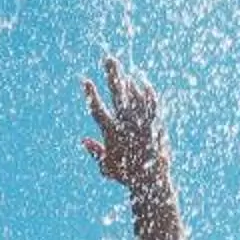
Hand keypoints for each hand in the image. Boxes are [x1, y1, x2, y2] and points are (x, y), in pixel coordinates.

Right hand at [81, 58, 170, 194]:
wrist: (152, 181)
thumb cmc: (126, 176)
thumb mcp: (106, 168)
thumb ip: (95, 152)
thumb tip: (83, 140)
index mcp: (112, 133)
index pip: (97, 108)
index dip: (91, 94)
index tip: (85, 80)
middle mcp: (127, 123)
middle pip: (118, 92)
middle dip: (112, 74)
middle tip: (108, 58)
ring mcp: (142, 121)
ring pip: (135, 93)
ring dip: (128, 79)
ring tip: (123, 69)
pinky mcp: (155, 122)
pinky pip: (152, 101)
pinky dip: (146, 90)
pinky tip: (142, 80)